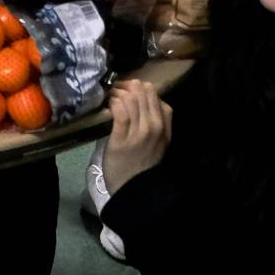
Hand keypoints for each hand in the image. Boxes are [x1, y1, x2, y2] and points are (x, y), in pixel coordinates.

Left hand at [103, 80, 170, 195]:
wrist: (133, 188)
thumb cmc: (142, 164)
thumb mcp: (159, 143)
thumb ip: (155, 122)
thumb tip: (142, 99)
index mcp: (165, 128)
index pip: (158, 97)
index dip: (143, 89)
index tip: (131, 89)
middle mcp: (154, 127)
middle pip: (143, 93)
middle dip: (129, 86)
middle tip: (117, 87)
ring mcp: (138, 132)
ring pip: (131, 99)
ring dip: (118, 92)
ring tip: (111, 94)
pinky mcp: (121, 138)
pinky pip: (119, 111)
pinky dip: (113, 103)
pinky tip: (109, 104)